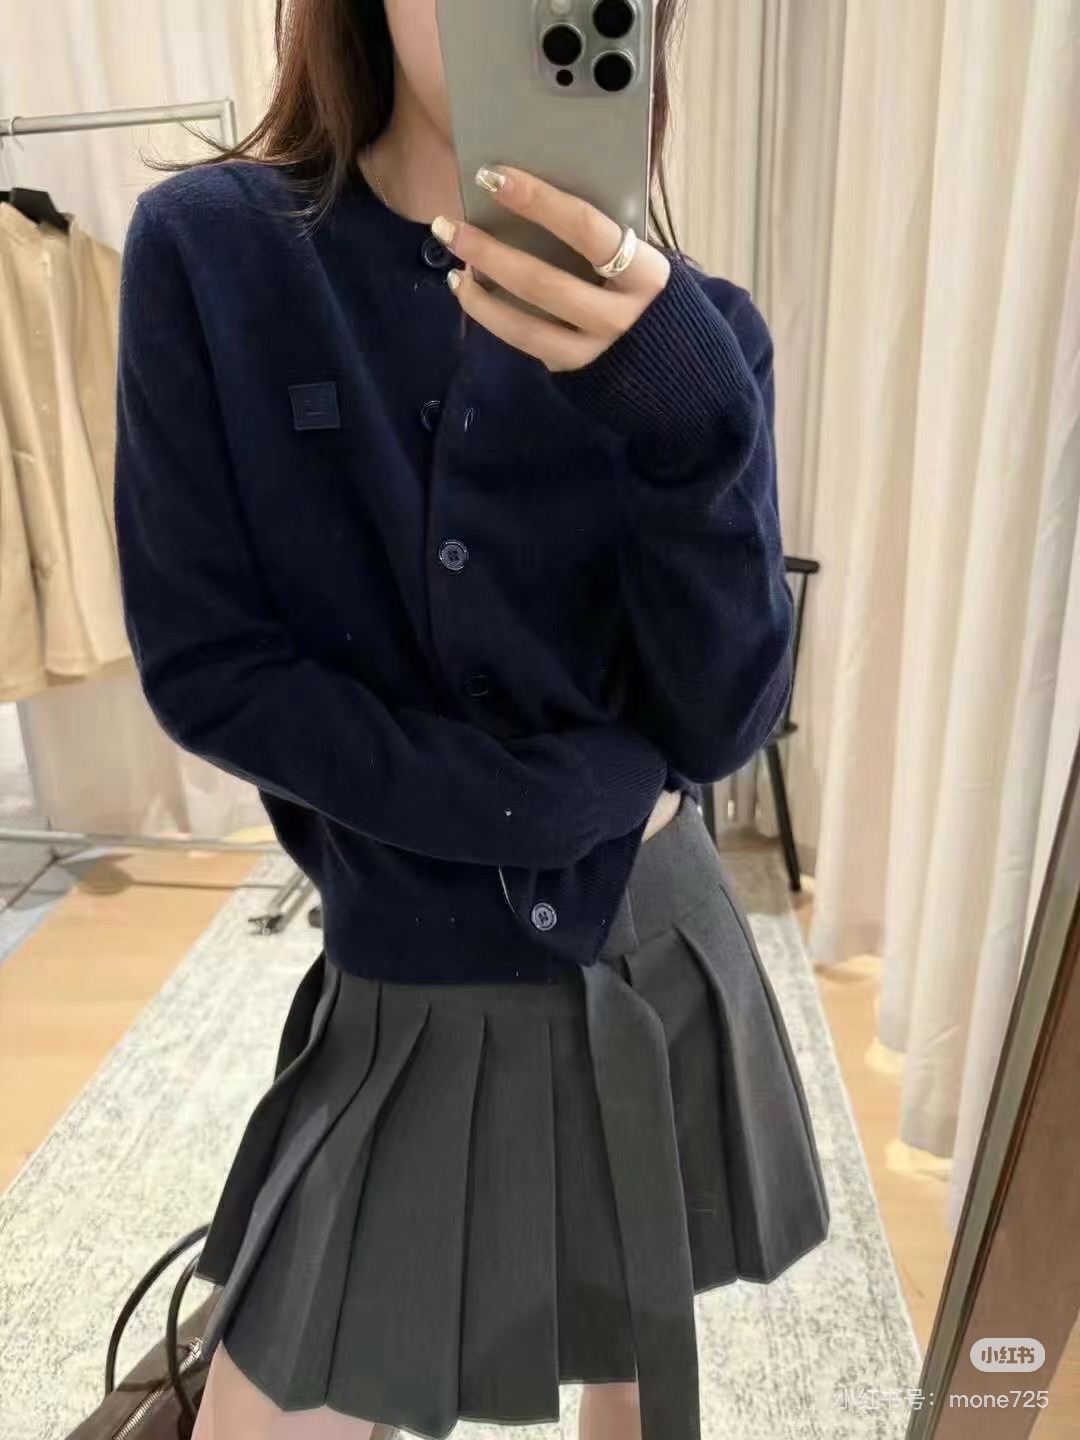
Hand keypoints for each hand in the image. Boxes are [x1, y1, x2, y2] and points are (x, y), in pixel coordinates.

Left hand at [433, 166, 671, 373]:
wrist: (691, 383)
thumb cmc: (663, 307)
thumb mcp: (648, 269)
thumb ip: (609, 246)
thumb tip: (539, 204)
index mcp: (646, 274)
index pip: (586, 228)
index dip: (537, 201)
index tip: (494, 176)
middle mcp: (621, 316)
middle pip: (542, 281)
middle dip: (488, 251)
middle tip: (447, 225)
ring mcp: (597, 351)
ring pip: (525, 324)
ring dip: (478, 295)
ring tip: (453, 268)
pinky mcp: (578, 374)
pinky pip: (528, 344)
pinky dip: (495, 319)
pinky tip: (473, 296)